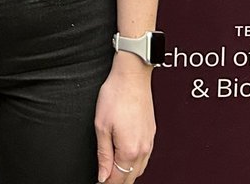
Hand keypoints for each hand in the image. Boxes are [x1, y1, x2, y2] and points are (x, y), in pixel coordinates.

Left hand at [94, 57, 154, 181]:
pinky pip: (144, 158)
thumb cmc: (116, 95)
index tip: (98, 181)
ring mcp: (149, 142)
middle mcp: (143, 149)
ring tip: (112, 171)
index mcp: (129, 150)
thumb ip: (103, 154)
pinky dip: (134, 163)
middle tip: (103, 177)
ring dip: (126, 173)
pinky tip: (126, 158)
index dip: (106, 183)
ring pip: (139, 169)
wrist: (132, 76)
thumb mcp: (101, 125)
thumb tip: (103, 175)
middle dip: (117, 181)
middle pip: (130, 177)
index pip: (118, 179)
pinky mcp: (151, 134)